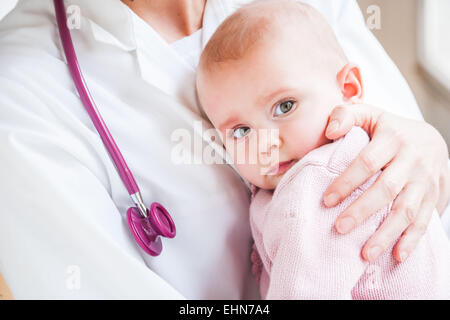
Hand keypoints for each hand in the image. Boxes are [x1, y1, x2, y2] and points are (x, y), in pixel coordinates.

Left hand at [323, 104, 449, 262]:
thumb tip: (329, 131)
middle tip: (339, 228)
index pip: (367, 162)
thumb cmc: (389, 129)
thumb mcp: (369, 114)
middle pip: (386, 189)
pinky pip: (424, 220)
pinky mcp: (433, 197)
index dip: (347, 181)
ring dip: (386, 233)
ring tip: (365, 253)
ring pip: (407, 209)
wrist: (431, 139)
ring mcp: (425, 180)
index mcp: (393, 138)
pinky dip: (412, 240)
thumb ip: (346, 115)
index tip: (327, 200)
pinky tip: (396, 256)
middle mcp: (412, 160)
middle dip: (362, 211)